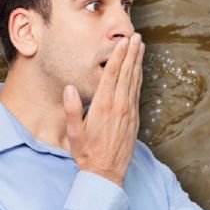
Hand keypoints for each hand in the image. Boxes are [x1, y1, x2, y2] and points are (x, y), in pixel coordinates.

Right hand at [63, 33, 143, 186]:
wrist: (107, 172)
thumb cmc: (87, 153)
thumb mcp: (74, 132)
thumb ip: (72, 110)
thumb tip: (69, 88)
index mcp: (103, 107)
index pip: (112, 76)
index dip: (118, 57)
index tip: (123, 42)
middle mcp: (119, 106)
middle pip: (126, 74)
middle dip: (131, 54)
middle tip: (136, 37)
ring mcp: (129, 112)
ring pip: (134, 81)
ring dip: (137, 62)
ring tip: (140, 47)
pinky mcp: (134, 118)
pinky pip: (137, 92)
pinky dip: (139, 78)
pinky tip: (139, 69)